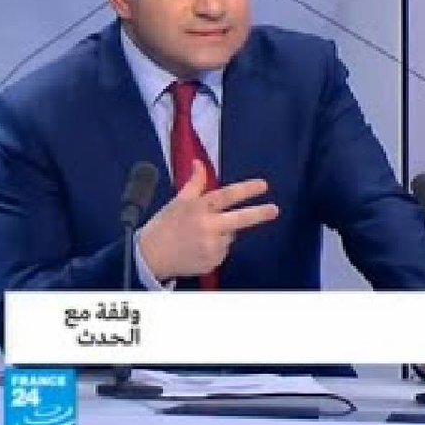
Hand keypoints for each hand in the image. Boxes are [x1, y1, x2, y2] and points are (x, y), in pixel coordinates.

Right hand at [138, 160, 278, 279]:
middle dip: (259, 214)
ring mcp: (211, 246)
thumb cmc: (164, 226)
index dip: (246, 190)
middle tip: (275, 210)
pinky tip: (200, 247)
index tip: (263, 185)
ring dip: (225, 232)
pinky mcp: (213, 261)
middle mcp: (207, 227)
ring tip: (201, 235)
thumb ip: (194, 183)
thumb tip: (199, 163)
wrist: (150, 257)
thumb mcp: (178, 201)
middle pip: (239, 219)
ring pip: (231, 236)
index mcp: (198, 209)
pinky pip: (224, 251)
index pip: (227, 196)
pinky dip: (217, 247)